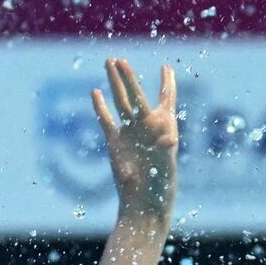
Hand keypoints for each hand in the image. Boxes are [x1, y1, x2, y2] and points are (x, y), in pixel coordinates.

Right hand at [91, 60, 178, 221]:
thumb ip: (166, 150)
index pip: (166, 99)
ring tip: (108, 62)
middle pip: (136, 95)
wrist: (143, 205)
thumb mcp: (166, 168)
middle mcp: (146, 127)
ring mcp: (129, 134)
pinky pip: (106, 121)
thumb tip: (170, 139)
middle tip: (120, 59)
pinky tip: (95, 92)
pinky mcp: (114, 144)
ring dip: (114, 83)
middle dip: (128, 77)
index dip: (167, 83)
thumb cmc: (160, 189)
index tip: (166, 67)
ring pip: (120, 102)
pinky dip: (100, 107)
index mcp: (164, 128)